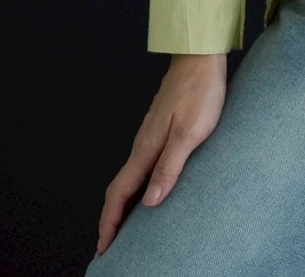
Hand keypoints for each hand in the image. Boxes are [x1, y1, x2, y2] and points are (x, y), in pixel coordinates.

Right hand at [94, 52, 227, 258]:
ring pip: (130, 177)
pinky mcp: (161, 128)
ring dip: (124, 203)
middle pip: (120, 188)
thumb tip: (150, 203)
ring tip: (125, 226)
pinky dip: (137, 185)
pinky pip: (142, 165)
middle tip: (109, 245)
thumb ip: (170, 166)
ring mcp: (151, 135)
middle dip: (112, 218)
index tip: (104, 246)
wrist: (200, 58)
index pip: (121, 192)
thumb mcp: (190, 132)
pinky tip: (148, 189)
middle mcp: (143, 144)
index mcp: (147, 148)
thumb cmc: (199, 92)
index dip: (110, 222)